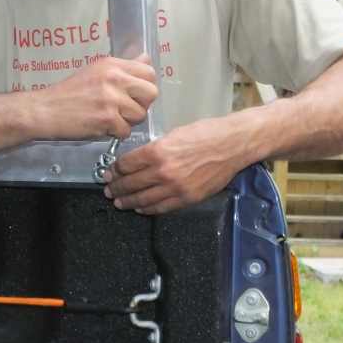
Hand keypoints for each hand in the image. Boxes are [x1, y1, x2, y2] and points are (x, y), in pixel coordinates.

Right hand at [27, 55, 157, 140]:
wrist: (46, 110)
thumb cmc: (69, 93)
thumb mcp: (96, 71)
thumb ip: (123, 68)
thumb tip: (146, 59)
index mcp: (112, 64)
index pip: (149, 72)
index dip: (145, 87)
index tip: (134, 95)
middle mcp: (114, 78)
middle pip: (151, 93)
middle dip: (142, 105)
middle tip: (126, 110)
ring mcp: (111, 99)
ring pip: (140, 115)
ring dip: (128, 121)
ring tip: (110, 119)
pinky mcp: (107, 119)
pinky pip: (126, 131)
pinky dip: (115, 133)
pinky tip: (102, 127)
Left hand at [103, 116, 250, 214]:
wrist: (233, 144)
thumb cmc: (206, 134)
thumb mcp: (173, 134)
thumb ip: (154, 149)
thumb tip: (138, 160)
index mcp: (157, 152)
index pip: (126, 165)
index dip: (114, 170)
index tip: (109, 173)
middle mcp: (163, 172)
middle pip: (131, 184)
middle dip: (116, 188)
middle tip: (108, 190)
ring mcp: (175, 188)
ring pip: (143, 199)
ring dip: (128, 201)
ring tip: (119, 202)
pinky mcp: (187, 198)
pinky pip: (161, 208)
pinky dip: (147, 209)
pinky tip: (140, 208)